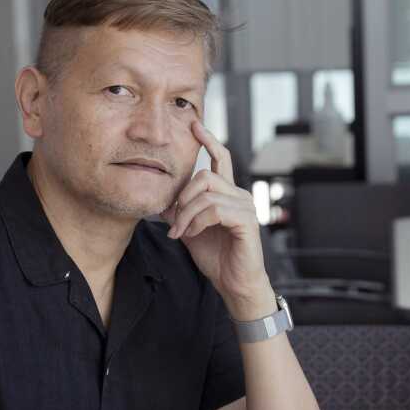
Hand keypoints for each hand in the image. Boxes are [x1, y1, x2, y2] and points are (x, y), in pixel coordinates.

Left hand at [161, 121, 272, 318]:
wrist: (234, 284)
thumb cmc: (217, 258)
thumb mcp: (191, 230)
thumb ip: (181, 212)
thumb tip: (163, 200)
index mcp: (227, 194)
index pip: (220, 159)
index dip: (208, 141)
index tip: (194, 125)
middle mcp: (239, 196)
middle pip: (205, 176)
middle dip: (182, 197)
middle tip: (173, 220)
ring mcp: (245, 207)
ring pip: (207, 193)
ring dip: (186, 214)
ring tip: (179, 232)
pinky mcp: (246, 221)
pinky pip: (215, 210)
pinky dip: (197, 222)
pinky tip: (192, 234)